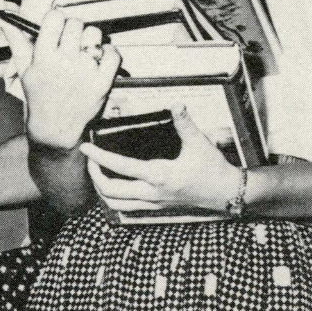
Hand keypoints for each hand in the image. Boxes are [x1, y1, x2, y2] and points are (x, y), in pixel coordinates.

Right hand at [4, 10, 121, 150]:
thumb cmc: (38, 96)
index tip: (57, 28)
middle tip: (70, 42)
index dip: (57, 19)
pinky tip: (99, 59)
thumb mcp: (24, 68)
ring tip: (84, 51)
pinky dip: (108, 52)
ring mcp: (85, 72)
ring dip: (90, 40)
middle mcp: (64, 62)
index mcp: (43, 56)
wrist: (54, 128)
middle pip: (76, 23)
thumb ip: (15, 39)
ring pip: (94, 35)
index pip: (55, 17)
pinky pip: (112, 53)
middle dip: (73, 29)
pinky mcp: (102, 82)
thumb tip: (1, 15)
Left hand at [80, 106, 239, 212]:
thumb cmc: (212, 169)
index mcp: (159, 176)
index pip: (121, 168)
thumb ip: (184, 123)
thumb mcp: (199, 143)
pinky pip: (127, 207)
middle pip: (111, 192)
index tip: (86, 147)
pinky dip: (115, 197)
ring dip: (102, 189)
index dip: (99, 157)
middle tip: (89, 160)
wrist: (226, 193)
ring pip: (117, 204)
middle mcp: (152, 193)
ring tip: (98, 172)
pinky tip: (115, 184)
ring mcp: (153, 203)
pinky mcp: (157, 206)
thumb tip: (176, 104)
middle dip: (95, 176)